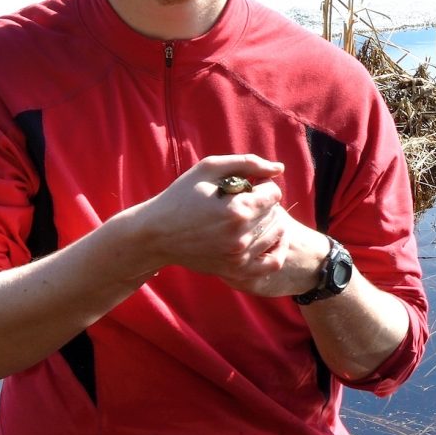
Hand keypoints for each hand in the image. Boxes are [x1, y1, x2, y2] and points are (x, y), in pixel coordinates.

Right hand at [126, 154, 328, 297]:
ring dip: (269, 223)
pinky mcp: (235, 271)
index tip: (247, 188)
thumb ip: (247, 163)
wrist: (156, 235)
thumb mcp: (209, 169)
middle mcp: (241, 236)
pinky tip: (263, 239)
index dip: (262, 186)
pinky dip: (275, 250)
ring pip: (277, 235)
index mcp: (237, 209)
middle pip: (276, 213)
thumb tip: (279, 168)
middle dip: (264, 204)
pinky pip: (272, 263)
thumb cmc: (181, 196)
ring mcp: (238, 257)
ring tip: (251, 218)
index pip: (274, 193)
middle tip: (246, 202)